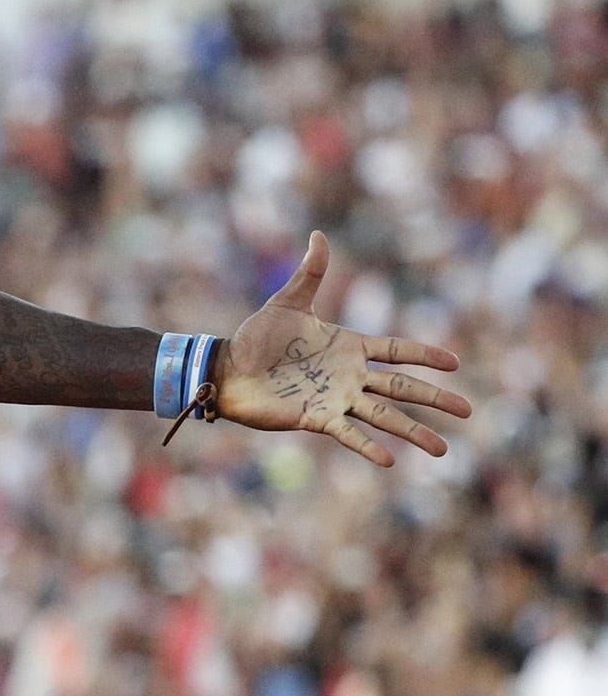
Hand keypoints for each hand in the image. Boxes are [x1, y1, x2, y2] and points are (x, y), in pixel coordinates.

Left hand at [214, 231, 473, 466]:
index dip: (426, 355)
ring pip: (384, 415)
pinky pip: (348, 433)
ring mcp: (336, 398)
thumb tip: (319, 235)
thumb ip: (310, 273)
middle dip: (435, 397)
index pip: (397, 350)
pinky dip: (367, 446)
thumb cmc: (256, 338)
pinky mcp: (316, 417)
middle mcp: (349, 376)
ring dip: (413, 432)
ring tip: (443, 449)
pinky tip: (390, 460)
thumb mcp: (287, 302)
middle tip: (468, 411)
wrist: (226, 369)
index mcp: (349, 347)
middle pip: (402, 386)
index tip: (455, 364)